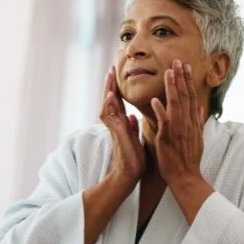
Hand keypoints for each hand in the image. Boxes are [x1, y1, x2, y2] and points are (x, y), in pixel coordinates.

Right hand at [100, 66, 144, 186]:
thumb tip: (132, 117)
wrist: (130, 174)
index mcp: (122, 124)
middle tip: (111, 69)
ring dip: (108, 90)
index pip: (118, 102)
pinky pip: (110, 117)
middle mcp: (116, 124)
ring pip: (108, 105)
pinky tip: (110, 96)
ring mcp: (114, 128)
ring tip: (109, 76)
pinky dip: (110, 106)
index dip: (117, 89)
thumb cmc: (133, 158)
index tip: (117, 75)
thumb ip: (132, 127)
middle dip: (110, 85)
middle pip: (110, 100)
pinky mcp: (116, 134)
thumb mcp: (135, 139)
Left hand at [150, 60, 208, 198]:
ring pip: (175, 104)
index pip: (191, 96)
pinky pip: (163, 122)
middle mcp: (186, 123)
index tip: (186, 66)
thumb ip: (197, 121)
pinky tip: (155, 99)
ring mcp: (177, 130)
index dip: (188, 81)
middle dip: (181, 77)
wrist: (185, 176)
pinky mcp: (167, 138)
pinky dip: (160, 110)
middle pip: (184, 96)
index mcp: (192, 122)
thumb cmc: (189, 159)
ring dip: (171, 88)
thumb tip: (201, 108)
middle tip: (177, 61)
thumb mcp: (198, 138)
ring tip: (168, 72)